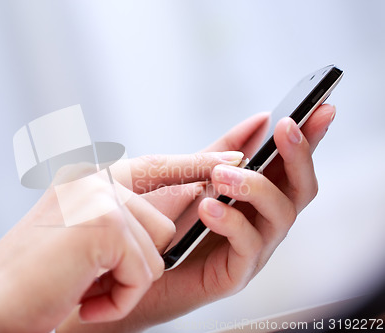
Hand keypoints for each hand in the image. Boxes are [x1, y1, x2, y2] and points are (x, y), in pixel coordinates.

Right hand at [0, 153, 242, 332]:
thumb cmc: (39, 277)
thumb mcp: (89, 237)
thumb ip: (131, 216)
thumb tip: (189, 200)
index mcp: (95, 179)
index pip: (160, 165)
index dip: (199, 162)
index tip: (239, 152)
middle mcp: (98, 179)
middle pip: (166, 220)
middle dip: (138, 259)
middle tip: (88, 274)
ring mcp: (102, 197)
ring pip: (158, 249)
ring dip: (126, 281)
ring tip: (82, 284)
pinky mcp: (106, 224)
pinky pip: (144, 271)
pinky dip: (119, 296)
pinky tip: (84, 295)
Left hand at [57, 104, 335, 331]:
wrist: (122, 266)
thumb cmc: (155, 221)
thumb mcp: (186, 175)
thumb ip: (218, 151)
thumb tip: (258, 121)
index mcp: (251, 198)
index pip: (289, 166)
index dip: (310, 139)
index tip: (322, 108)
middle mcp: (259, 222)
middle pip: (299, 189)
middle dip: (297, 156)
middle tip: (285, 129)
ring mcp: (251, 250)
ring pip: (281, 216)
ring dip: (256, 187)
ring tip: (222, 175)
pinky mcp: (233, 275)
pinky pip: (249, 247)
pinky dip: (232, 222)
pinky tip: (208, 207)